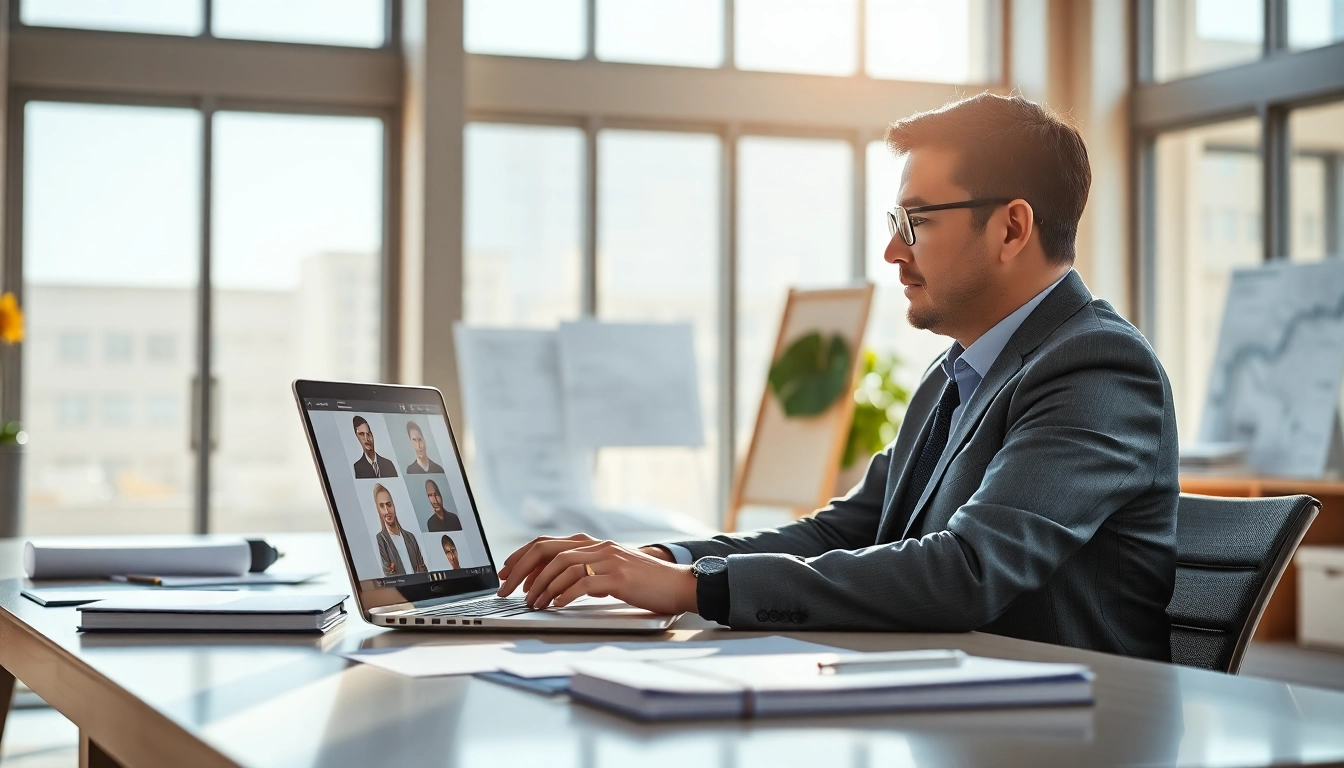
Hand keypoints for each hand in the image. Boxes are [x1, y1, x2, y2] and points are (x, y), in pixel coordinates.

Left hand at [497, 534, 696, 615]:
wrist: (679, 585)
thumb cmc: (645, 583)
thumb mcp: (610, 571)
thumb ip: (586, 571)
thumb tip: (553, 584)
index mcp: (593, 544)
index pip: (546, 543)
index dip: (521, 556)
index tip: (504, 573)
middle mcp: (598, 547)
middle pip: (546, 550)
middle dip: (520, 570)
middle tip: (506, 590)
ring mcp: (609, 560)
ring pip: (561, 566)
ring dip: (540, 587)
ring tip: (531, 604)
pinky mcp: (618, 577)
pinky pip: (582, 583)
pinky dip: (563, 595)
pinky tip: (555, 606)